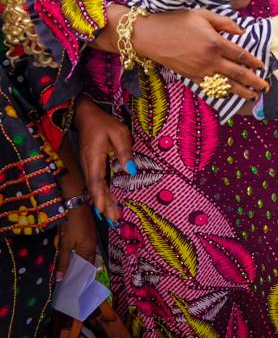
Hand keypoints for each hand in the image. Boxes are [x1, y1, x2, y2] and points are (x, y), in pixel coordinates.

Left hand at [56, 205, 97, 279]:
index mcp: (89, 249)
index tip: (74, 286)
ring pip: (88, 254)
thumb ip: (64, 261)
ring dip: (82, 262)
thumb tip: (60, 278)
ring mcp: (93, 238)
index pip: (86, 268)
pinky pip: (88, 247)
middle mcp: (94, 245)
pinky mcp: (90, 232)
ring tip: (73, 270)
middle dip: (82, 271)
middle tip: (72, 280)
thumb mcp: (65, 243)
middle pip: (89, 261)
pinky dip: (82, 254)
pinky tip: (75, 256)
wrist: (75, 205)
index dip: (81, 276)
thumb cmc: (70, 225)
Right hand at [75, 97, 132, 224]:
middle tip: (114, 221)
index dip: (100, 197)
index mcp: (94, 158)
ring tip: (113, 218)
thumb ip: (125, 151)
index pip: (96, 182)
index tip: (105, 211)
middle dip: (105, 206)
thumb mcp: (118, 132)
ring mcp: (89, 167)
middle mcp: (89, 166)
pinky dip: (102, 195)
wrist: (85, 116)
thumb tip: (132, 171)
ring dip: (104, 203)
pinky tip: (108, 204)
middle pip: (96, 190)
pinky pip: (96, 184)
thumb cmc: (103, 123)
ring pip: (95, 189)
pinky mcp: (92, 166)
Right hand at [133, 8, 268, 98]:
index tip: (262, 66)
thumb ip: (225, 23)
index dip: (253, 61)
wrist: (151, 35)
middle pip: (237, 73)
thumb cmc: (177, 21)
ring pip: (226, 84)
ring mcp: (200, 71)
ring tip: (253, 96)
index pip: (240, 55)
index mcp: (216, 43)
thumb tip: (242, 31)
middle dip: (253, 81)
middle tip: (265, 87)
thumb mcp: (203, 15)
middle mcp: (210, 60)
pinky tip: (230, 95)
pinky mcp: (191, 77)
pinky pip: (210, 87)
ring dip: (241, 91)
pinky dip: (222, 92)